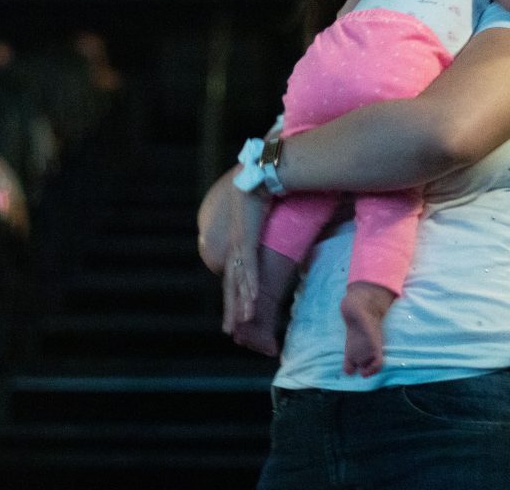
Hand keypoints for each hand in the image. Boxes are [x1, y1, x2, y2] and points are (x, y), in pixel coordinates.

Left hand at [222, 188, 266, 333]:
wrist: (257, 178)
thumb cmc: (263, 197)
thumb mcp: (264, 222)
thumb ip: (267, 235)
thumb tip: (281, 240)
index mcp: (238, 247)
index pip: (234, 278)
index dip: (234, 298)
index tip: (235, 316)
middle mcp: (235, 249)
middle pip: (231, 286)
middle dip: (231, 309)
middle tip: (228, 331)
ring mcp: (239, 246)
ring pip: (240, 281)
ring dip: (242, 302)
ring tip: (242, 321)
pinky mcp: (246, 240)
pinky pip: (249, 267)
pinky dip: (250, 284)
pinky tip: (252, 299)